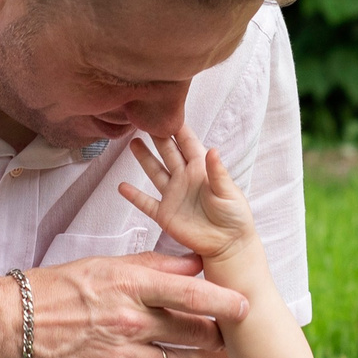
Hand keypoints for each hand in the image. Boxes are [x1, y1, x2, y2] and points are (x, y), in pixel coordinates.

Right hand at [18, 251, 247, 357]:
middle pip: (194, 332)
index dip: (225, 301)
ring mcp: (121, 357)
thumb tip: (192, 263)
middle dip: (208, 334)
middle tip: (208, 335)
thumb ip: (150, 266)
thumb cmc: (51, 292)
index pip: (193, 292)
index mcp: (130, 285)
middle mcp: (131, 321)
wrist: (4, 327)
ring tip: (144, 352)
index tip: (246, 307)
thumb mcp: (101, 267)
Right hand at [119, 130, 257, 262]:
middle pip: (168, 152)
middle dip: (157, 136)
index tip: (166, 111)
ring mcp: (173, 196)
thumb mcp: (228, 192)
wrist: (228, 245)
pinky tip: (122, 187)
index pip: (188, 143)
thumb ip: (217, 172)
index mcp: (201, 169)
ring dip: (144, 158)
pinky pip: (146, 203)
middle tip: (144, 119)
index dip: (177, 128)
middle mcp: (185, 179)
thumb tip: (212, 150)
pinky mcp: (165, 214)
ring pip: (155, 172)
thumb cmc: (234, 216)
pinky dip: (134, 196)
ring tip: (133, 143)